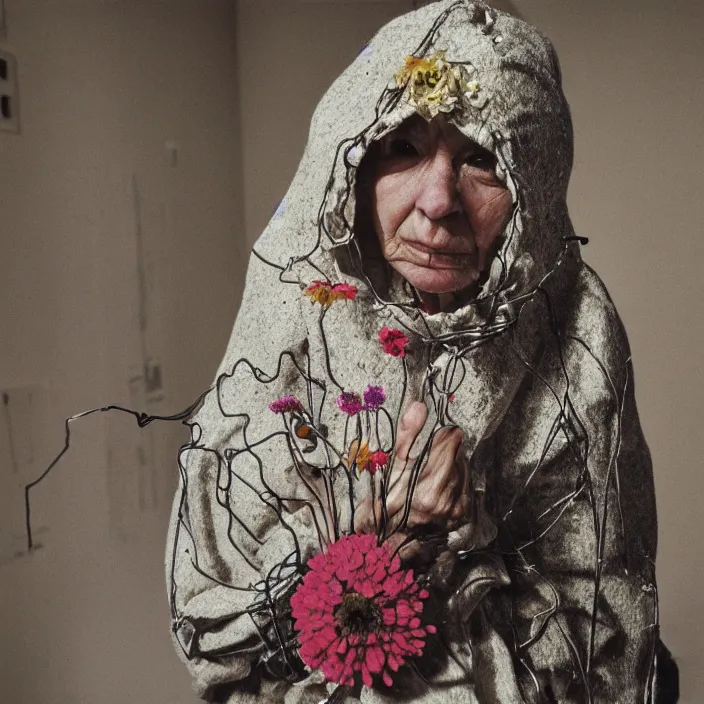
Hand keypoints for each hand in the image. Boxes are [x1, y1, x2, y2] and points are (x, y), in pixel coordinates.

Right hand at [355, 401, 469, 550]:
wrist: (385, 546)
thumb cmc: (383, 507)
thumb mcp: (390, 468)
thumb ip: (407, 436)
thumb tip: (419, 407)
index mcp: (430, 489)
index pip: (451, 444)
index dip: (443, 434)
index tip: (435, 433)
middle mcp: (449, 502)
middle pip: (459, 456)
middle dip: (447, 449)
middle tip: (430, 451)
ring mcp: (457, 511)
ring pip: (464, 470)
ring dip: (452, 463)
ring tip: (431, 469)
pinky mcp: (462, 517)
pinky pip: (466, 486)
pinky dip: (456, 478)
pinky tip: (440, 482)